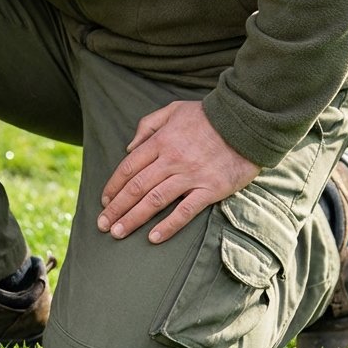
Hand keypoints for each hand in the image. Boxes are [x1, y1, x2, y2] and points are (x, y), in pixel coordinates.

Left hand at [96, 100, 258, 243]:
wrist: (245, 122)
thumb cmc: (206, 116)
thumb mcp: (172, 109)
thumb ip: (148, 125)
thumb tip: (129, 147)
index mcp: (160, 141)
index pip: (129, 168)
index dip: (114, 186)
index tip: (104, 201)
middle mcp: (171, 160)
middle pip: (137, 187)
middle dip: (116, 207)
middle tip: (102, 225)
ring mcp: (190, 175)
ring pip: (154, 200)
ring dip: (133, 218)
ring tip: (117, 233)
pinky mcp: (211, 189)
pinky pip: (185, 211)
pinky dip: (168, 225)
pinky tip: (153, 237)